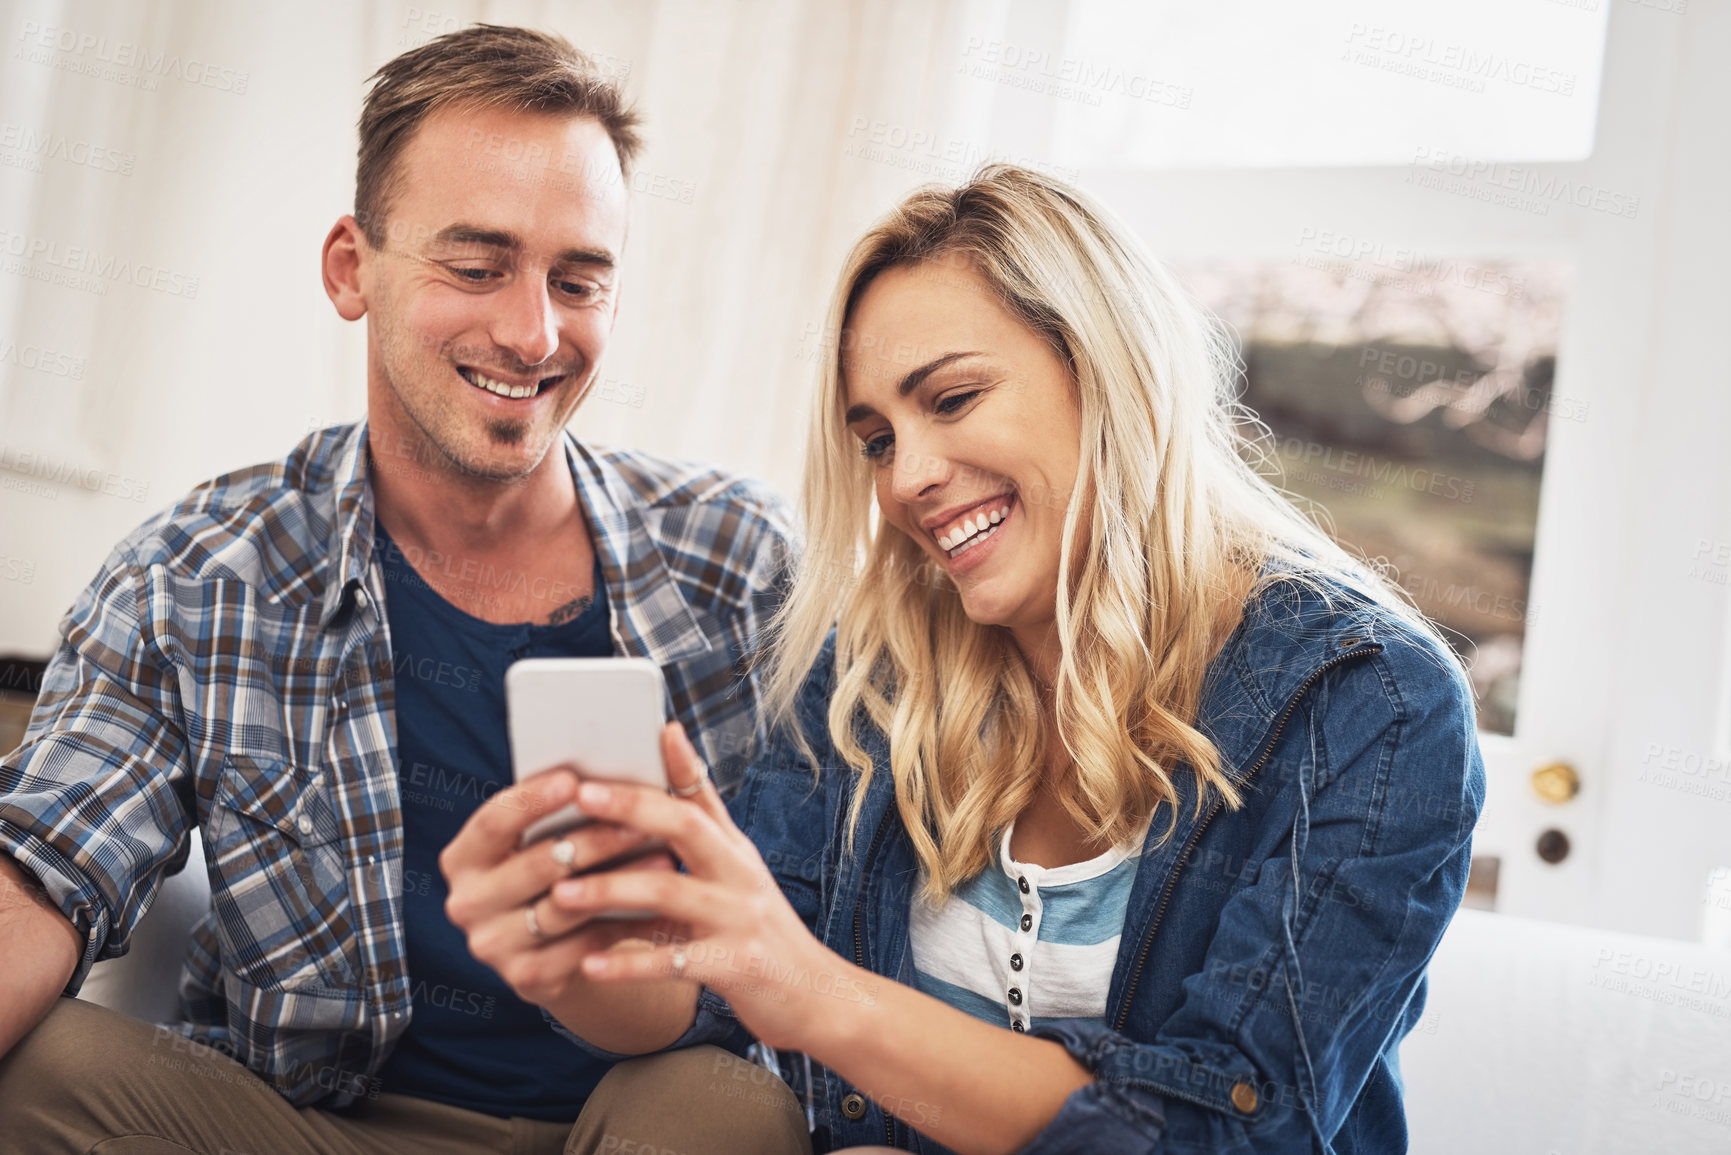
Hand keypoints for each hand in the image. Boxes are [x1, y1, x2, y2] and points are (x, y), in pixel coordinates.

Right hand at [437, 762, 684, 1008]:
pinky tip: (658, 904)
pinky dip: (624, 922)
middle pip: (536, 865)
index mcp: (463, 858)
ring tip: (664, 858)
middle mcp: (466, 903)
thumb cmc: (555, 870)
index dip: (531, 800)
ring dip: (620, 880)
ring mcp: (493, 945)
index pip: (492, 822)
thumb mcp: (547, 836)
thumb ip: (567, 800)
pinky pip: (585, 944)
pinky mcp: (526, 978)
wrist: (556, 947)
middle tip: (642, 822)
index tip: (575, 780)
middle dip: (594, 839)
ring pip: (566, 906)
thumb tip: (623, 754)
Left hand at [549, 725, 875, 1051]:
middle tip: (580, 794)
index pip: (703, 795)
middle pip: (686, 827)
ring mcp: (739, 919)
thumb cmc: (761, 934)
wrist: (817, 996)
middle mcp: (740, 874)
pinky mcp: (735, 966)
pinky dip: (629, 963)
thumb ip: (702, 839)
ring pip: (671, 892)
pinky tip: (590, 964)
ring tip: (560, 893)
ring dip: (611, 890)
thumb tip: (668, 792)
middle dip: (630, 807)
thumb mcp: (739, 878)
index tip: (651, 728)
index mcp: (735, 850)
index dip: (678, 761)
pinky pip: (674, 962)